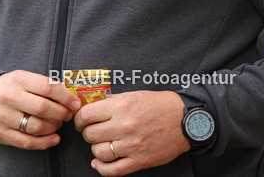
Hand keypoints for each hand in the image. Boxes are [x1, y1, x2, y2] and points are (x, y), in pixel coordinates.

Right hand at [0, 70, 80, 149]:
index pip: (47, 87)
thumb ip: (44, 85)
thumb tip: (70, 97)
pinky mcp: (2, 134)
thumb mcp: (23, 78)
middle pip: (43, 108)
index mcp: (18, 80)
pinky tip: (54, 138)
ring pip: (36, 127)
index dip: (65, 96)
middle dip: (61, 113)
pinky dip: (45, 142)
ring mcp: (4, 117)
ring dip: (53, 127)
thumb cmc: (11, 88)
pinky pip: (27, 142)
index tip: (75, 103)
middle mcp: (9, 97)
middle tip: (68, 115)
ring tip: (58, 124)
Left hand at [74, 90, 189, 175]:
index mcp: (120, 107)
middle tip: (93, 131)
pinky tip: (98, 163)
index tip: (81, 121)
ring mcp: (131, 146)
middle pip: (90, 135)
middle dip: (88, 133)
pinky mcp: (139, 161)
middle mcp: (123, 127)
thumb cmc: (159, 105)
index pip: (86, 115)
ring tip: (102, 144)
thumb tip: (92, 106)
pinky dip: (101, 168)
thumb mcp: (133, 95)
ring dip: (96, 149)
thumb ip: (112, 102)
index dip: (79, 119)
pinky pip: (113, 170)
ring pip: (98, 152)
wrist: (184, 120)